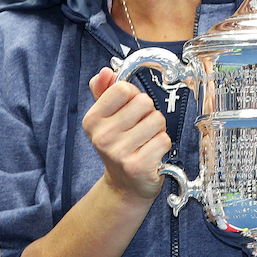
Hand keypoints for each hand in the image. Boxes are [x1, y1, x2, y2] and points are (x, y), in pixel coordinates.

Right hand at [83, 67, 169, 202]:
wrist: (124, 185)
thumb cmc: (118, 145)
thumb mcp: (106, 117)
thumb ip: (104, 91)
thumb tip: (105, 72)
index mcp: (92, 120)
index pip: (123, 89)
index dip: (132, 96)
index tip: (129, 109)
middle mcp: (102, 137)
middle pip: (144, 102)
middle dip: (148, 113)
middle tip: (139, 128)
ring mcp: (120, 153)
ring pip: (157, 120)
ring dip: (156, 130)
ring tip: (145, 141)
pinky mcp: (139, 166)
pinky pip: (164, 140)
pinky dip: (162, 145)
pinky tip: (151, 153)